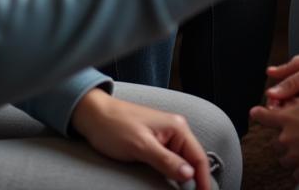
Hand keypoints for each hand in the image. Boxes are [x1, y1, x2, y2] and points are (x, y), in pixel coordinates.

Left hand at [72, 89, 210, 188]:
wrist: (94, 115)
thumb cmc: (115, 125)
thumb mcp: (141, 146)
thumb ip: (166, 161)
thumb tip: (189, 175)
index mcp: (177, 127)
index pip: (198, 157)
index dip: (204, 180)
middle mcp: (175, 130)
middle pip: (193, 160)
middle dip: (197, 180)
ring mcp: (165, 137)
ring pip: (183, 162)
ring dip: (186, 178)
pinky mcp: (156, 143)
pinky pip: (172, 161)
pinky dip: (175, 173)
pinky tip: (176, 184)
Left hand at [251, 89, 298, 180]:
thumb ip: (293, 104)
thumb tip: (285, 104)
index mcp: (286, 118)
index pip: (264, 116)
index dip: (258, 114)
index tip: (254, 113)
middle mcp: (286, 137)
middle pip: (275, 144)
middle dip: (282, 141)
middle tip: (294, 137)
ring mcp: (295, 154)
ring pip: (284, 160)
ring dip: (290, 156)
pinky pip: (296, 174)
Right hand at [265, 26, 298, 103]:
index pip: (290, 86)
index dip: (279, 97)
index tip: (268, 106)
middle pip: (287, 77)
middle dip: (277, 90)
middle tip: (268, 102)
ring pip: (292, 68)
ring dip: (283, 76)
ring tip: (271, 76)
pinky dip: (292, 69)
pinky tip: (290, 67)